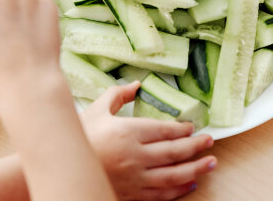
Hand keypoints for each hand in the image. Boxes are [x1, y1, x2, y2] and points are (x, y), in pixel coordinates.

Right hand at [81, 82, 216, 199]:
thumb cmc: (80, 136)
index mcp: (127, 132)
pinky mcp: (131, 194)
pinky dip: (178, 190)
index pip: (164, 131)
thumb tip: (136, 84)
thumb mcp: (97, 110)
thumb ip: (118, 95)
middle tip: (209, 142)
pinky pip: (161, 194)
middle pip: (174, 152)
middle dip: (196, 147)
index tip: (192, 128)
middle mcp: (134, 156)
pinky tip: (190, 184)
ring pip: (173, 175)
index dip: (182, 130)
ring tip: (210, 163)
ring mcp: (134, 178)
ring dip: (195, 169)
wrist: (62, 167)